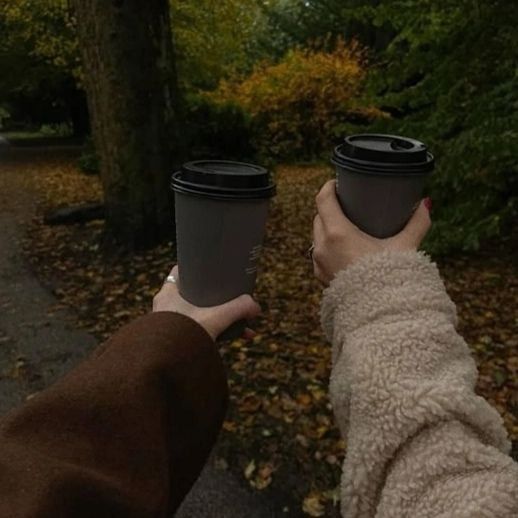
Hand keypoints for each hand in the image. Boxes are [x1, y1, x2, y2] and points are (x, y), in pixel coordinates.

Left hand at [153, 266, 260, 340]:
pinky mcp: (173, 341)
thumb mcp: (216, 318)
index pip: (180, 272)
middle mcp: (164, 307)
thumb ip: (238, 309)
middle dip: (211, 298)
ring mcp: (168, 325)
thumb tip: (255, 306)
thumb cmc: (185, 336)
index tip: (210, 268)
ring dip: (215, 318)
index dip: (195, 269)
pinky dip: (211, 334)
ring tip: (235, 325)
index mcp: (168, 293)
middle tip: (227, 298)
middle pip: (191, 294)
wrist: (166, 366)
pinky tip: (229, 341)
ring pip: (195, 315)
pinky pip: (195, 332)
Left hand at [312, 180, 431, 284]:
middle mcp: (322, 247)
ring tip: (345, 225)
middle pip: (319, 217)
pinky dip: (328, 247)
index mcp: (337, 234)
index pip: (323, 200)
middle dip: (330, 208)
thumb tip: (425, 205)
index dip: (329, 187)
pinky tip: (342, 248)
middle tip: (347, 204)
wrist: (380, 315)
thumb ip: (417, 224)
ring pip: (317, 237)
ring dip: (327, 228)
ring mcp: (319, 263)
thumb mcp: (405, 248)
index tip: (338, 183)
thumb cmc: (391, 279)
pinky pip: (319, 254)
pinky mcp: (322, 277)